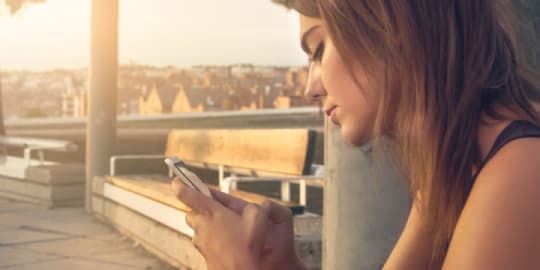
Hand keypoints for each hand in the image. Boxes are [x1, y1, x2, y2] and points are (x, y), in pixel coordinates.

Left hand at [172, 178, 304, 269]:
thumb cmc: (249, 248)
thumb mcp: (258, 218)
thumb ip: (255, 207)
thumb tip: (257, 206)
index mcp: (211, 213)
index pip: (187, 194)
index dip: (181, 183)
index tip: (177, 179)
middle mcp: (202, 227)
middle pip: (191, 211)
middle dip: (200, 207)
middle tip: (215, 207)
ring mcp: (201, 242)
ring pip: (198, 227)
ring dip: (206, 224)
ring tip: (226, 226)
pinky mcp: (204, 254)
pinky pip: (204, 241)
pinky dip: (212, 238)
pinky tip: (228, 241)